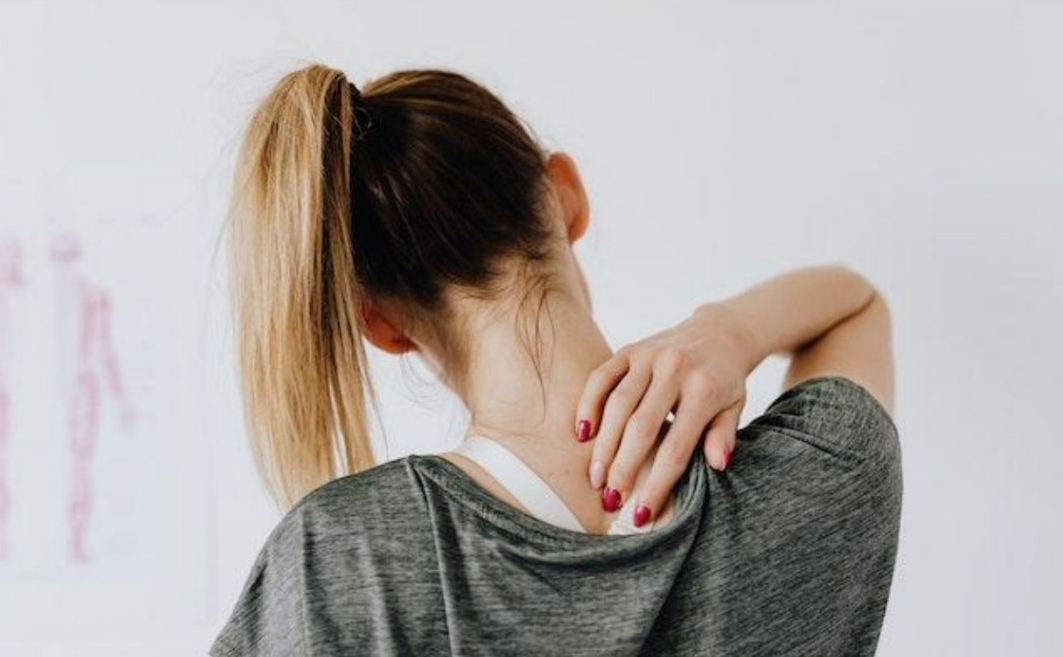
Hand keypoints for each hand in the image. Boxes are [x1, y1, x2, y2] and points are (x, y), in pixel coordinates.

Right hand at [575, 302, 753, 525]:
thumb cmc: (725, 380)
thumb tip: (717, 466)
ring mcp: (649, 356)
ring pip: (617, 405)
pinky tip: (582, 433)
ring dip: (603, 444)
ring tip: (595, 477)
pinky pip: (601, 377)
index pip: (676, 447)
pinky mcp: (630, 349)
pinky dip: (588, 404)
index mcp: (704, 390)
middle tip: (609, 499)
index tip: (641, 513)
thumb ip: (723, 436)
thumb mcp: (735, 407)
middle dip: (623, 468)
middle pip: (641, 428)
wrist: (720, 332)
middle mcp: (675, 369)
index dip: (657, 483)